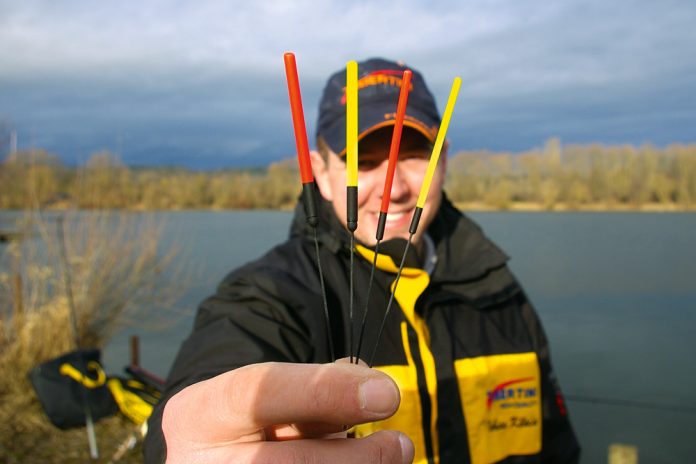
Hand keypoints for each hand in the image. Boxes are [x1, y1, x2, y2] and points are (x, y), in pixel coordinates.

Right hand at [162, 360, 413, 462]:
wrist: (216, 460)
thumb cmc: (254, 426)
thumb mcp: (273, 398)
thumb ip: (317, 388)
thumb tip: (372, 387)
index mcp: (199, 414)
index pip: (259, 392)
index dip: (325, 391)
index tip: (386, 394)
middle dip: (356, 458)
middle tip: (400, 444)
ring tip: (392, 457)